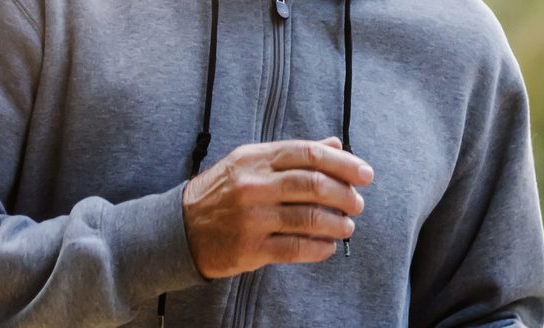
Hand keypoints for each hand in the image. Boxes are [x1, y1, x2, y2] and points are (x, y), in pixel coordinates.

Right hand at [182, 137, 374, 278]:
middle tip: (358, 204)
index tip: (366, 174)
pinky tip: (328, 247)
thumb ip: (293, 155)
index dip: (344, 163)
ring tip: (347, 227)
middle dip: (345, 195)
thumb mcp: (250, 163)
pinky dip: (320, 248)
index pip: (309, 154)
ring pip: (310, 219)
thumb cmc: (222, 193)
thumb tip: (335, 143)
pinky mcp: (249, 248)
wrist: (178, 229)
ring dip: (338, 224)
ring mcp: (250, 217)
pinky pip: (296, 248)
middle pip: (314, 185)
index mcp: (255, 159)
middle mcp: (253, 185)